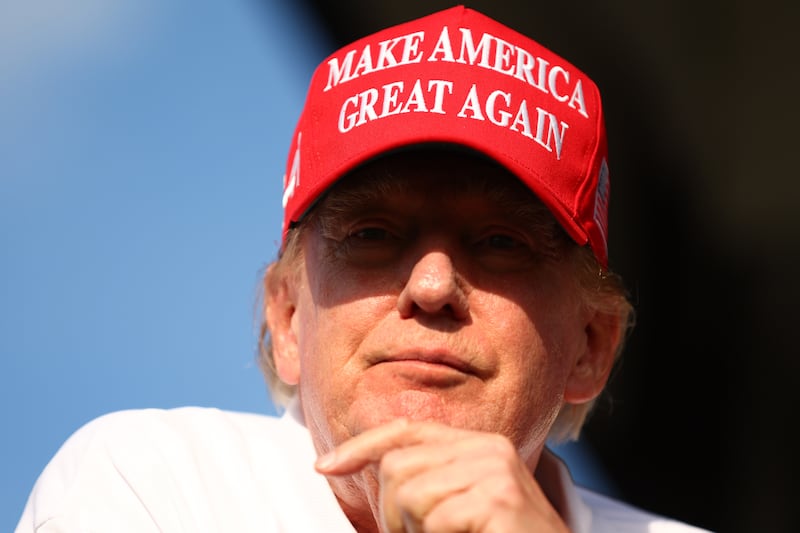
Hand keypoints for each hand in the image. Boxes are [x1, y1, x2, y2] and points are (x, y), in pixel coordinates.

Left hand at [315, 418, 569, 532]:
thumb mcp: (459, 506)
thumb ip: (427, 483)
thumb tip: (360, 473)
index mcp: (478, 444)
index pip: (405, 431)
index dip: (361, 447)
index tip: (324, 467)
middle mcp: (488, 448)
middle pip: (397, 465)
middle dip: (392, 513)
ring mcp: (497, 469)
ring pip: (410, 494)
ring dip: (414, 532)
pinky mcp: (500, 498)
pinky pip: (436, 519)